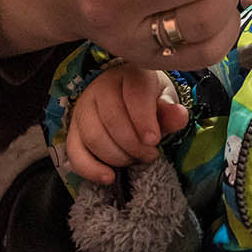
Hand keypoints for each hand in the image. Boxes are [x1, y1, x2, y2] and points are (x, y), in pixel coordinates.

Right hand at [64, 64, 188, 184]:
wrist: (127, 100)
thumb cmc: (149, 102)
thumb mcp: (164, 102)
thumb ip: (170, 112)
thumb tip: (179, 115)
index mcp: (130, 75)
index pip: (134, 93)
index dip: (143, 118)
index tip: (153, 141)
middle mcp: (101, 87)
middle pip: (112, 120)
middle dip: (134, 145)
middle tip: (150, 155)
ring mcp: (83, 108)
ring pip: (94, 137)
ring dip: (118, 157)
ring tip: (135, 159)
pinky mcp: (73, 129)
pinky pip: (75, 152)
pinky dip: (91, 169)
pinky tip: (108, 177)